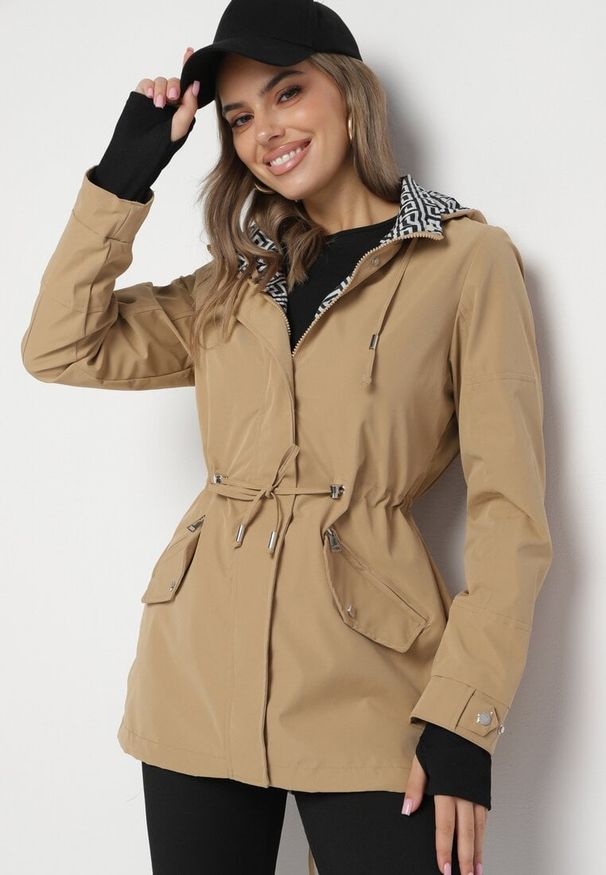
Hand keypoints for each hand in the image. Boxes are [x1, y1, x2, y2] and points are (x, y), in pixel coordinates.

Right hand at [135, 47, 199, 141]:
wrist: (139, 150)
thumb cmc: (163, 143)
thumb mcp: (181, 126)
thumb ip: (189, 106)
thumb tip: (194, 84)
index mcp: (183, 107)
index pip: (188, 85)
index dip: (188, 67)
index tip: (189, 52)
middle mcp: (170, 100)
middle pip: (175, 81)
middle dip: (174, 86)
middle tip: (172, 98)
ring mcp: (156, 97)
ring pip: (161, 81)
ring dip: (161, 90)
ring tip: (158, 105)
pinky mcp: (142, 95)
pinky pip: (147, 82)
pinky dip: (149, 87)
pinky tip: (149, 97)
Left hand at [402, 754, 487, 874]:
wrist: (465, 727)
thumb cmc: (441, 742)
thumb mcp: (421, 760)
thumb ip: (414, 786)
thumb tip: (407, 810)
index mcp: (448, 789)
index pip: (445, 827)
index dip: (444, 850)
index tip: (444, 869)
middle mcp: (465, 795)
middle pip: (466, 834)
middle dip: (465, 860)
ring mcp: (477, 794)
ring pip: (479, 830)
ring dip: (477, 852)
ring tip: (476, 871)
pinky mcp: (483, 792)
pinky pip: (484, 820)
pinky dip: (483, 836)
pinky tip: (480, 847)